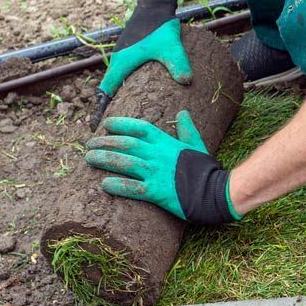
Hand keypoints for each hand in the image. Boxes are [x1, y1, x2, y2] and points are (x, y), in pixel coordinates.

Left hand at [85, 111, 241, 224]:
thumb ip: (187, 129)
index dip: (121, 124)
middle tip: (89, 145)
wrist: (216, 192)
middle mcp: (158, 155)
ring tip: (89, 159)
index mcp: (167, 143)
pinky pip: (132, 188)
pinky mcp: (157, 192)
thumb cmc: (207, 170)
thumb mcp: (198, 145)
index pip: (139, 128)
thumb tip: (183, 113)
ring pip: (124, 163)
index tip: (106, 125)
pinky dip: (117, 185)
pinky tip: (104, 184)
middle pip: (125, 144)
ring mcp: (157, 173)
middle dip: (104, 142)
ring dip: (104, 160)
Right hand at [91, 0, 192, 129]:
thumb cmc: (160, 27)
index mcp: (122, 64)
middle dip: (106, 111)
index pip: (105, 93)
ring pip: (114, 85)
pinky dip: (122, 90)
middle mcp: (118, 63)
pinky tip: (132, 101)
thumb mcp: (171, 47)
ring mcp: (123, 59)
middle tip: (107, 134)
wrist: (156, 7)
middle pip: (107, 92)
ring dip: (113, 101)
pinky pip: (122, 78)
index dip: (100, 111)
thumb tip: (186, 81)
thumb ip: (178, 64)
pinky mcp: (130, 56)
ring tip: (118, 122)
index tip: (95, 129)